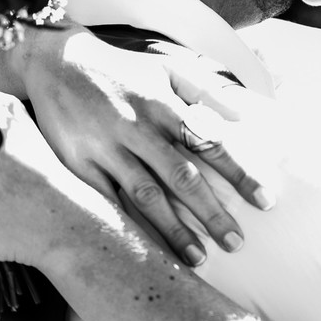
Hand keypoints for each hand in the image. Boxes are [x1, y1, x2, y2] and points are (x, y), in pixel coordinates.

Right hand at [0, 24, 274, 265]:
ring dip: (173, 229)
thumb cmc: (122, 70)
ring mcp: (106, 149)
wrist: (56, 62)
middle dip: (210, 212)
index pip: (209, 142)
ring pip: (145, 195)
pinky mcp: (79, 166)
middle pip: (180, 176)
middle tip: (236, 242)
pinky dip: (128, 227)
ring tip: (199, 258)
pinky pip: (108, 203)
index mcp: (163, 103)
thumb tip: (251, 109)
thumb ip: (206, 89)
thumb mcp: (166, 68)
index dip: (238, 171)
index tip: (264, 198)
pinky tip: (146, 249)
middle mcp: (137, 127)